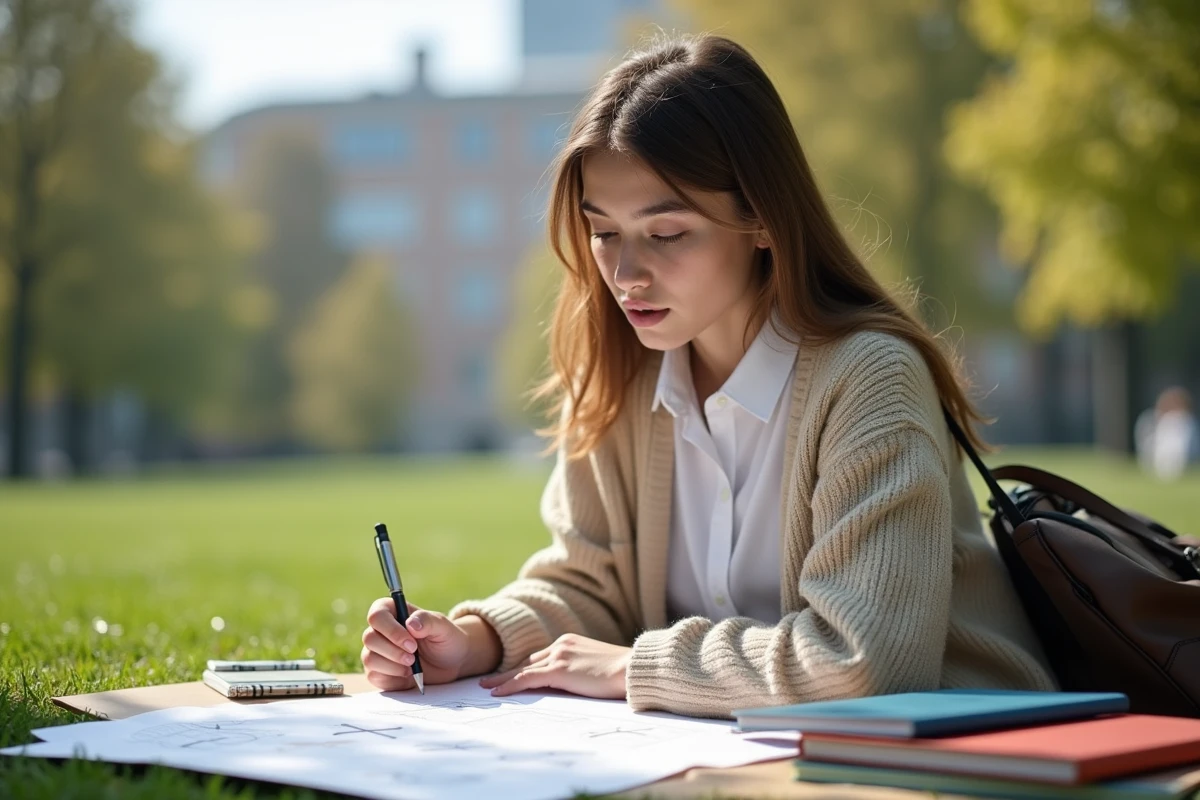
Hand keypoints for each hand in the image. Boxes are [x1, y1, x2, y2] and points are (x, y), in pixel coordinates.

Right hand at [361, 598, 468, 690]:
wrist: (451, 662)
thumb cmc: (446, 639)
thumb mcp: (443, 627)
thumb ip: (427, 621)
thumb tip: (410, 624)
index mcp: (393, 612)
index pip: (377, 615)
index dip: (391, 630)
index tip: (412, 643)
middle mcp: (381, 630)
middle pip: (369, 638)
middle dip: (393, 651)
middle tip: (414, 658)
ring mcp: (377, 651)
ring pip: (369, 658)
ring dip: (392, 666)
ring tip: (412, 667)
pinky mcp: (378, 671)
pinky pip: (373, 676)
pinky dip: (391, 678)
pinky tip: (407, 675)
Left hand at [478, 633, 630, 699]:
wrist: (631, 668)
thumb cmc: (621, 673)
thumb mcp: (596, 667)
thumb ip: (580, 670)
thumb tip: (571, 684)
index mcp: (570, 642)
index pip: (541, 657)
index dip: (523, 667)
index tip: (511, 675)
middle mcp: (561, 645)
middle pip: (527, 661)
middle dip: (509, 671)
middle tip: (490, 680)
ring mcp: (558, 656)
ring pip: (522, 669)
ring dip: (503, 679)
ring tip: (487, 687)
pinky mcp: (558, 670)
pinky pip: (526, 679)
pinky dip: (509, 686)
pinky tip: (498, 693)